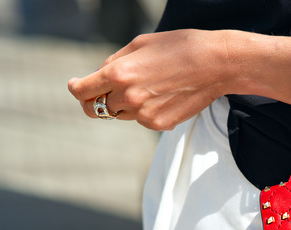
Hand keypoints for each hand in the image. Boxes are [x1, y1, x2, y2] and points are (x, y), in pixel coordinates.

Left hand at [68, 29, 231, 130]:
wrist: (215, 65)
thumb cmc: (179, 47)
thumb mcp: (140, 44)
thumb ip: (114, 61)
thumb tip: (100, 76)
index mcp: (118, 73)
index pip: (81, 91)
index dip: (75, 88)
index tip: (75, 85)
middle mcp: (127, 97)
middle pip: (95, 109)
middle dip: (93, 100)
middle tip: (98, 94)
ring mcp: (143, 115)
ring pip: (119, 115)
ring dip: (122, 104)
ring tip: (145, 87)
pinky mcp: (159, 125)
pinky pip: (141, 120)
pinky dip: (144, 110)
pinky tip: (163, 95)